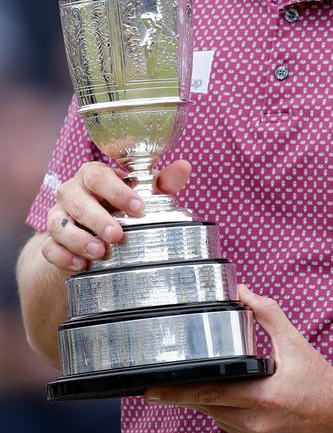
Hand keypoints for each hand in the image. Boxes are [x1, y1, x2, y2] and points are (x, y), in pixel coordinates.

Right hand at [42, 160, 190, 272]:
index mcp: (93, 176)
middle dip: (97, 218)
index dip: (117, 191)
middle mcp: (71, 192)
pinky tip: (81, 265)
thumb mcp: (141, 195)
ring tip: (100, 252)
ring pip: (57, 224)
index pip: (99, 176)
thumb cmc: (120, 208)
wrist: (91, 235)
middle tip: (117, 235)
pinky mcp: (49, 241)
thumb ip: (161, 183)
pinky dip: (63, 257)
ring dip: (78, 239)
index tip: (139, 209)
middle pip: (76, 199)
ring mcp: (57, 216)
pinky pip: (49, 247)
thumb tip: (184, 167)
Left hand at [144, 285, 332, 432]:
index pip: (208, 395)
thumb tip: (242, 290)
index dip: (177, 393)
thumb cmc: (319, 377)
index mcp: (261, 397)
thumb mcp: (293, 342)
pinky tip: (244, 400)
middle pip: (209, 406)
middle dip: (195, 391)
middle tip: (177, 378)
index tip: (150, 391)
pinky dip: (231, 414)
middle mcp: (254, 423)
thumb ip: (266, 314)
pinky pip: (232, 428)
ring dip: (216, 401)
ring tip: (230, 383)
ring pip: (219, 418)